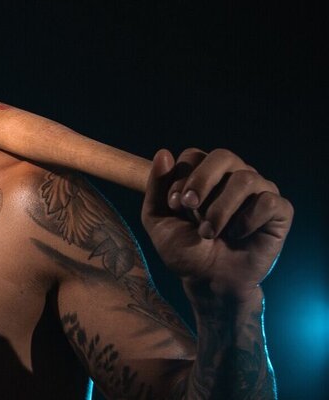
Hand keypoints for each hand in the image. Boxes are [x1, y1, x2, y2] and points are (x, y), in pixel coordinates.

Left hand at [141, 148, 292, 300]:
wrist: (208, 281)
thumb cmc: (185, 249)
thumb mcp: (157, 219)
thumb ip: (156, 187)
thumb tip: (163, 153)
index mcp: (205, 176)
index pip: (194, 156)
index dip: (182, 177)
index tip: (175, 205)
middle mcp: (233, 177)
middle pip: (223, 156)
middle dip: (202, 180)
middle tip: (190, 206)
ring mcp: (258, 192)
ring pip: (246, 178)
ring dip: (220, 209)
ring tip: (209, 232)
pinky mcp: (279, 211)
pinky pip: (269, 201)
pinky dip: (248, 220)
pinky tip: (237, 235)